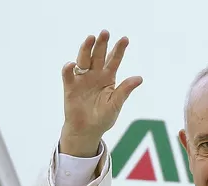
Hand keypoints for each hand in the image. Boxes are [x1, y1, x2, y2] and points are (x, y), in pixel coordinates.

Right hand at [60, 30, 142, 156]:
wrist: (87, 131)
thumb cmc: (103, 118)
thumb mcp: (116, 104)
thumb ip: (125, 90)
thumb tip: (139, 78)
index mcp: (108, 77)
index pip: (114, 60)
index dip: (119, 49)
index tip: (125, 39)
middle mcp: (95, 74)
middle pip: (98, 55)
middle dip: (102, 44)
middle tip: (105, 32)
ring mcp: (82, 79)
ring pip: (83, 60)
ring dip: (86, 49)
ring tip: (90, 38)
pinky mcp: (70, 87)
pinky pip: (68, 75)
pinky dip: (68, 69)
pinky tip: (71, 64)